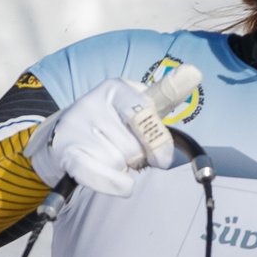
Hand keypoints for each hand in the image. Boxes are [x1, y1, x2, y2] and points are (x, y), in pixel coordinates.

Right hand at [24, 66, 201, 197]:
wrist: (63, 138)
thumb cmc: (110, 124)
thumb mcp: (136, 106)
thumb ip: (165, 97)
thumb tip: (192, 73)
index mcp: (116, 88)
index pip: (144, 112)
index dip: (158, 139)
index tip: (164, 157)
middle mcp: (93, 103)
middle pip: (136, 146)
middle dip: (138, 155)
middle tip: (127, 150)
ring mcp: (78, 128)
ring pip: (121, 162)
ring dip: (120, 167)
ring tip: (106, 155)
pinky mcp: (66, 152)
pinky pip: (101, 176)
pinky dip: (115, 184)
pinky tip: (121, 183)